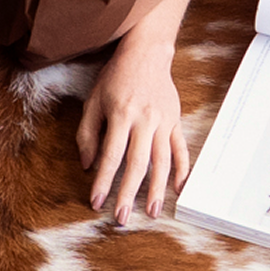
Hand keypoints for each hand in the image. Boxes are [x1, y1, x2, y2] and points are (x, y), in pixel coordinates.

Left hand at [77, 36, 187, 223]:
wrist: (147, 52)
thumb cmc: (116, 77)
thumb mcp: (93, 101)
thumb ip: (88, 133)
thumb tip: (87, 165)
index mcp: (121, 115)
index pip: (111, 156)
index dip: (103, 182)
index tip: (97, 202)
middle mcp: (145, 120)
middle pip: (138, 164)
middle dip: (129, 193)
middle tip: (123, 218)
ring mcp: (164, 122)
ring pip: (163, 161)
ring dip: (158, 189)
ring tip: (152, 212)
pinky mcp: (176, 121)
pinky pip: (181, 149)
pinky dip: (182, 170)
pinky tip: (178, 189)